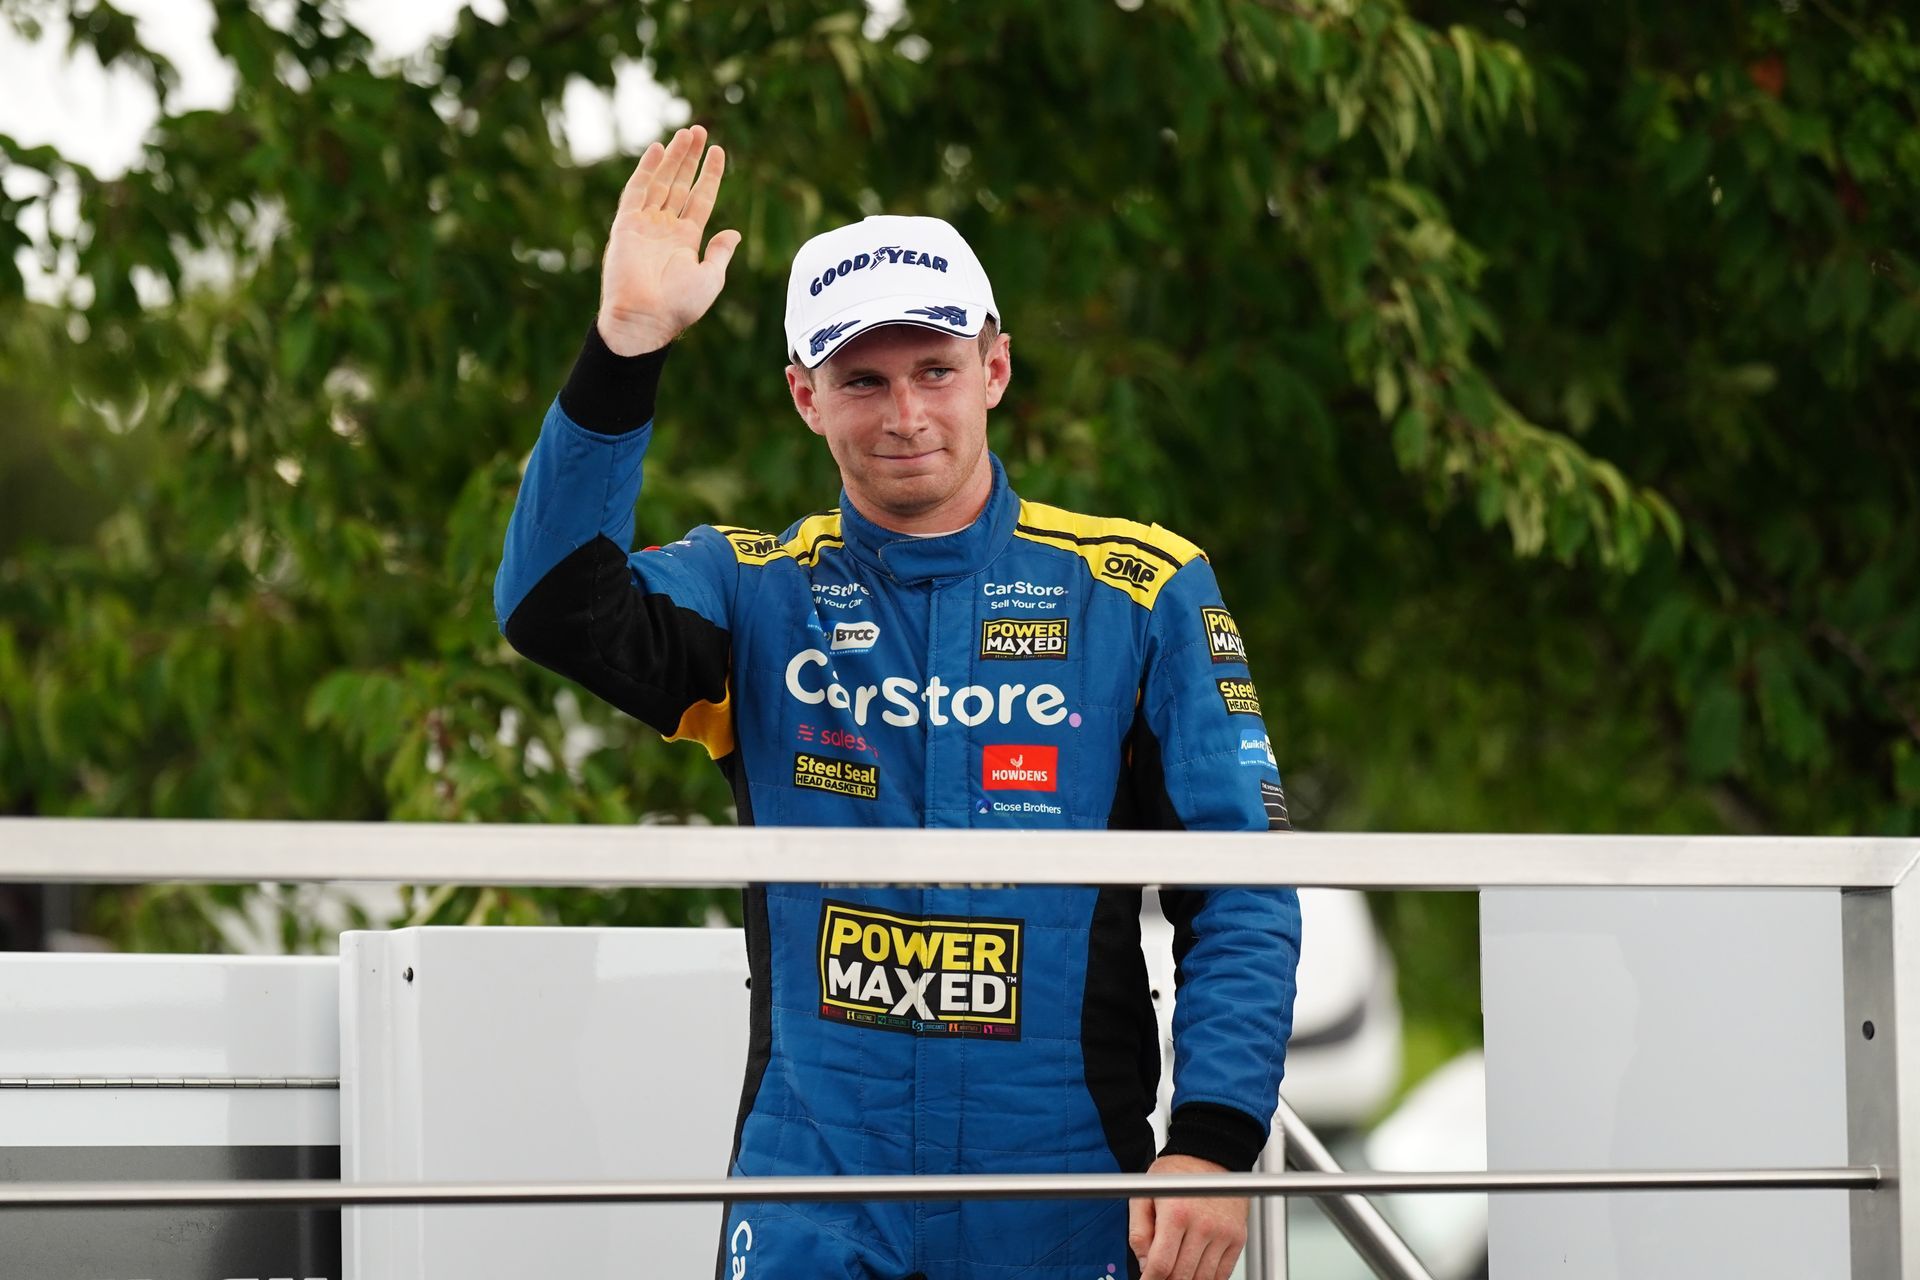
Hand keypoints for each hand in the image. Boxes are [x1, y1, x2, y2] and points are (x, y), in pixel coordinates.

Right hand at [597, 124, 741, 355]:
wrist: (645, 318)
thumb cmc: (679, 305)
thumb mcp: (710, 277)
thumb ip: (720, 252)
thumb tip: (734, 233)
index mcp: (686, 240)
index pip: (700, 198)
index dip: (710, 175)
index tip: (718, 152)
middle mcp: (665, 228)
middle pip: (680, 184)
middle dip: (690, 158)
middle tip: (700, 130)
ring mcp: (645, 225)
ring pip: (661, 182)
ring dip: (673, 157)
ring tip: (687, 133)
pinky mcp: (626, 225)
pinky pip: (637, 192)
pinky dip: (646, 170)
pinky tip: (658, 149)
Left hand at [1128, 1154, 1249, 1279]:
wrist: (1210, 1155)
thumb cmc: (1176, 1173)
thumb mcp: (1144, 1195)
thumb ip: (1139, 1232)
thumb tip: (1144, 1264)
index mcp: (1176, 1214)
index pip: (1161, 1265)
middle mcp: (1203, 1225)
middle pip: (1182, 1276)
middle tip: (1159, 1277)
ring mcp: (1223, 1233)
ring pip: (1203, 1279)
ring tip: (1176, 1274)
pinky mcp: (1238, 1238)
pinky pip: (1223, 1274)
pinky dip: (1208, 1279)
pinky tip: (1195, 1272)